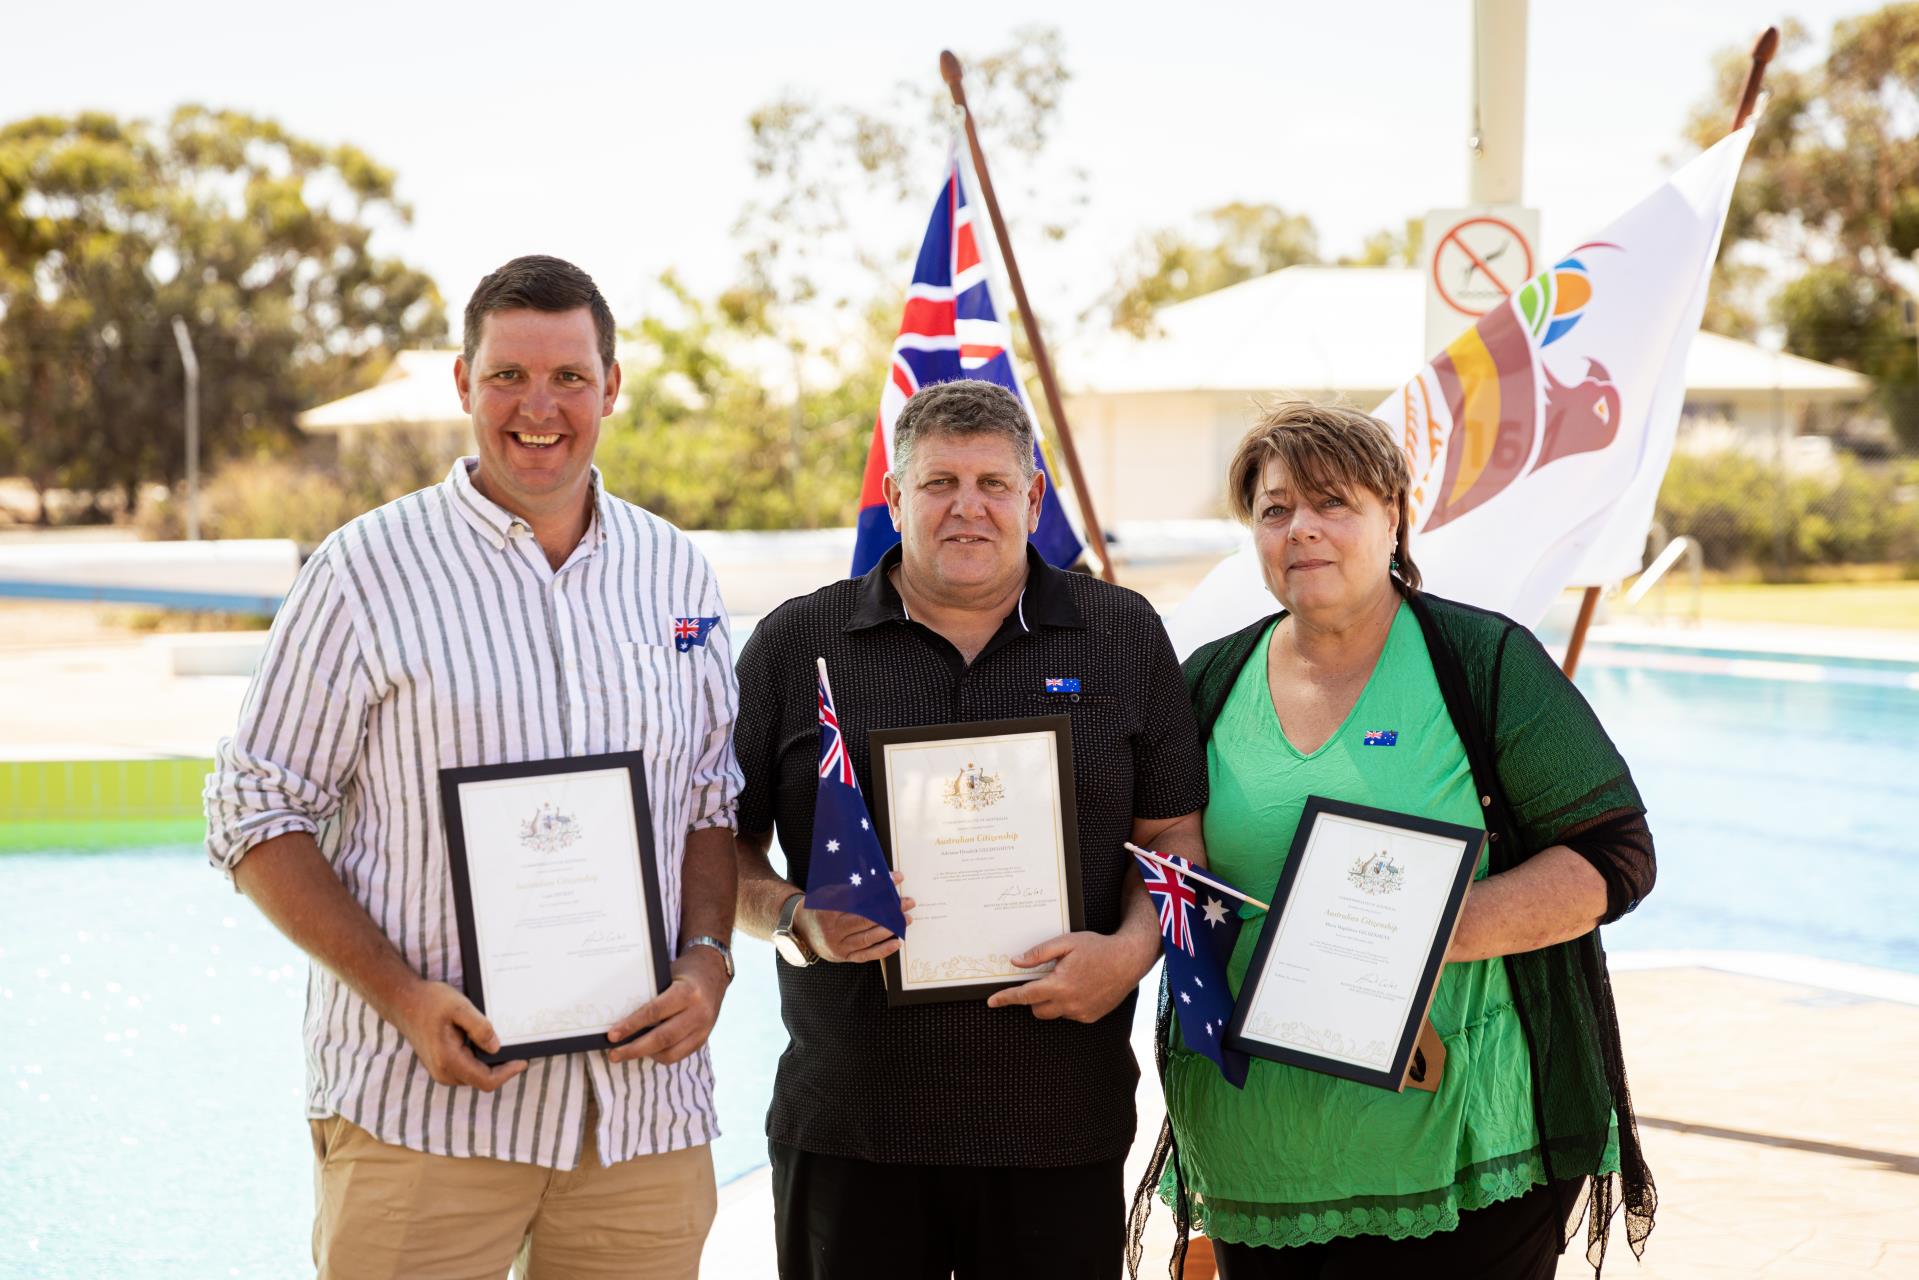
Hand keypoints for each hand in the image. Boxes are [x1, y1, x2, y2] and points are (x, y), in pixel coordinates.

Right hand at [392, 979, 527, 1090]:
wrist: (404, 1002)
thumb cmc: (431, 1002)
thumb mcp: (460, 1007)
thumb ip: (479, 1028)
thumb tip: (496, 1047)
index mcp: (449, 1060)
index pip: (486, 1080)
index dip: (507, 1073)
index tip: (523, 1061)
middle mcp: (444, 1072)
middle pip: (482, 1081)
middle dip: (502, 1068)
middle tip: (518, 1049)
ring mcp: (441, 1072)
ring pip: (475, 1076)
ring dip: (491, 1065)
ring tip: (504, 1044)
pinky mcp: (441, 1066)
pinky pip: (467, 1070)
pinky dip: (480, 1061)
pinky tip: (485, 1043)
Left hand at [606, 946, 730, 1065]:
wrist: (714, 972)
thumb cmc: (683, 972)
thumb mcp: (668, 976)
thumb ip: (651, 996)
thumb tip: (620, 1017)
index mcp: (688, 992)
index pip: (654, 1012)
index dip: (631, 1026)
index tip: (612, 1035)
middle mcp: (698, 1012)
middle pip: (662, 1038)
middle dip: (634, 1049)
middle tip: (613, 1054)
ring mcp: (704, 1028)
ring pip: (670, 1052)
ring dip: (646, 1055)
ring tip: (627, 1053)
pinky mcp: (703, 1038)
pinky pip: (679, 1055)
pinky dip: (660, 1055)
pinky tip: (648, 1050)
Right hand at [795, 873, 916, 963]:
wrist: (799, 928)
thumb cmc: (818, 906)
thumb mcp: (829, 893)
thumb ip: (851, 889)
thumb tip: (880, 880)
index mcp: (828, 909)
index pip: (859, 897)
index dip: (879, 888)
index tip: (896, 879)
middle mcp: (832, 930)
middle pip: (866, 919)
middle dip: (889, 911)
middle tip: (907, 902)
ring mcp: (837, 946)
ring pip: (867, 938)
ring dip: (890, 929)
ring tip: (906, 920)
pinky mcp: (843, 957)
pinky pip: (865, 955)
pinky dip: (882, 949)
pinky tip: (896, 942)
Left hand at [985, 928, 1158, 1022]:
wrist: (1129, 960)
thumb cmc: (1097, 948)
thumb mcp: (1066, 942)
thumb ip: (1039, 953)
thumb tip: (1016, 962)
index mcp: (1059, 985)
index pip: (1024, 996)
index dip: (1006, 998)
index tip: (992, 1002)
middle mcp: (1069, 1003)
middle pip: (1036, 1009)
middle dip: (1033, 998)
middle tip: (1044, 979)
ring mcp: (1081, 1013)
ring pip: (1053, 1014)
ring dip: (1051, 1002)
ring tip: (1065, 981)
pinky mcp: (1091, 1017)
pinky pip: (1069, 1015)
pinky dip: (1067, 1005)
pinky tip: (1079, 988)